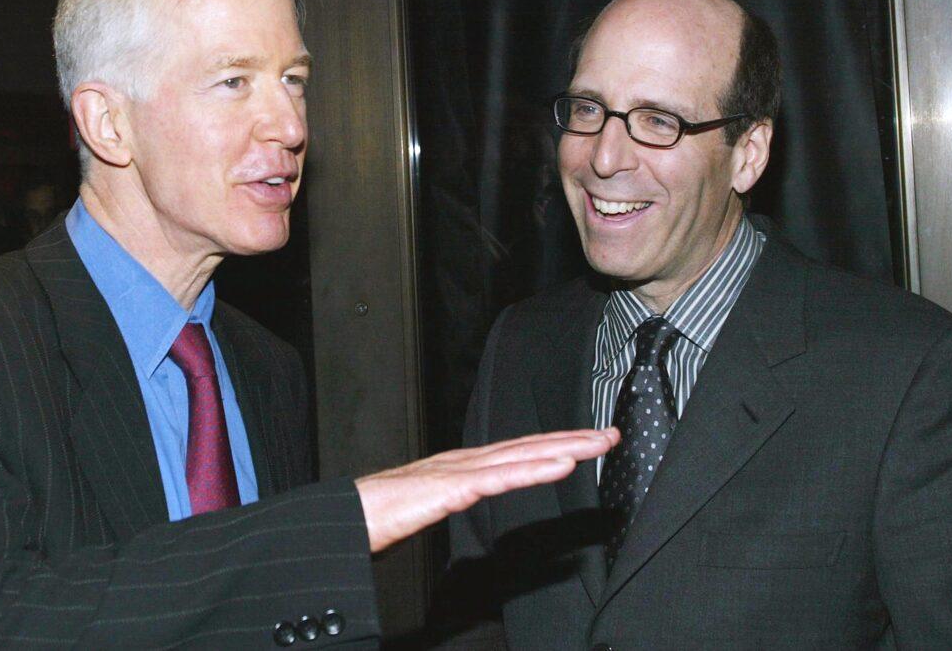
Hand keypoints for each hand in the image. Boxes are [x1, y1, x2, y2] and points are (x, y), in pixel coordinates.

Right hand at [355, 428, 619, 552]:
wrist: (341, 518)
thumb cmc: (373, 516)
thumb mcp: (424, 510)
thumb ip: (449, 502)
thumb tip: (464, 502)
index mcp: (458, 468)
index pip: (516, 453)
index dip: (553, 445)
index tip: (585, 444)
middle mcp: (462, 462)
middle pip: (527, 447)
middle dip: (572, 439)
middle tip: (610, 434)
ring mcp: (456, 473)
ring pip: (520, 456)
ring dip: (564, 448)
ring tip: (599, 444)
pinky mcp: (448, 489)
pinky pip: (499, 479)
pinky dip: (533, 470)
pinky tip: (561, 466)